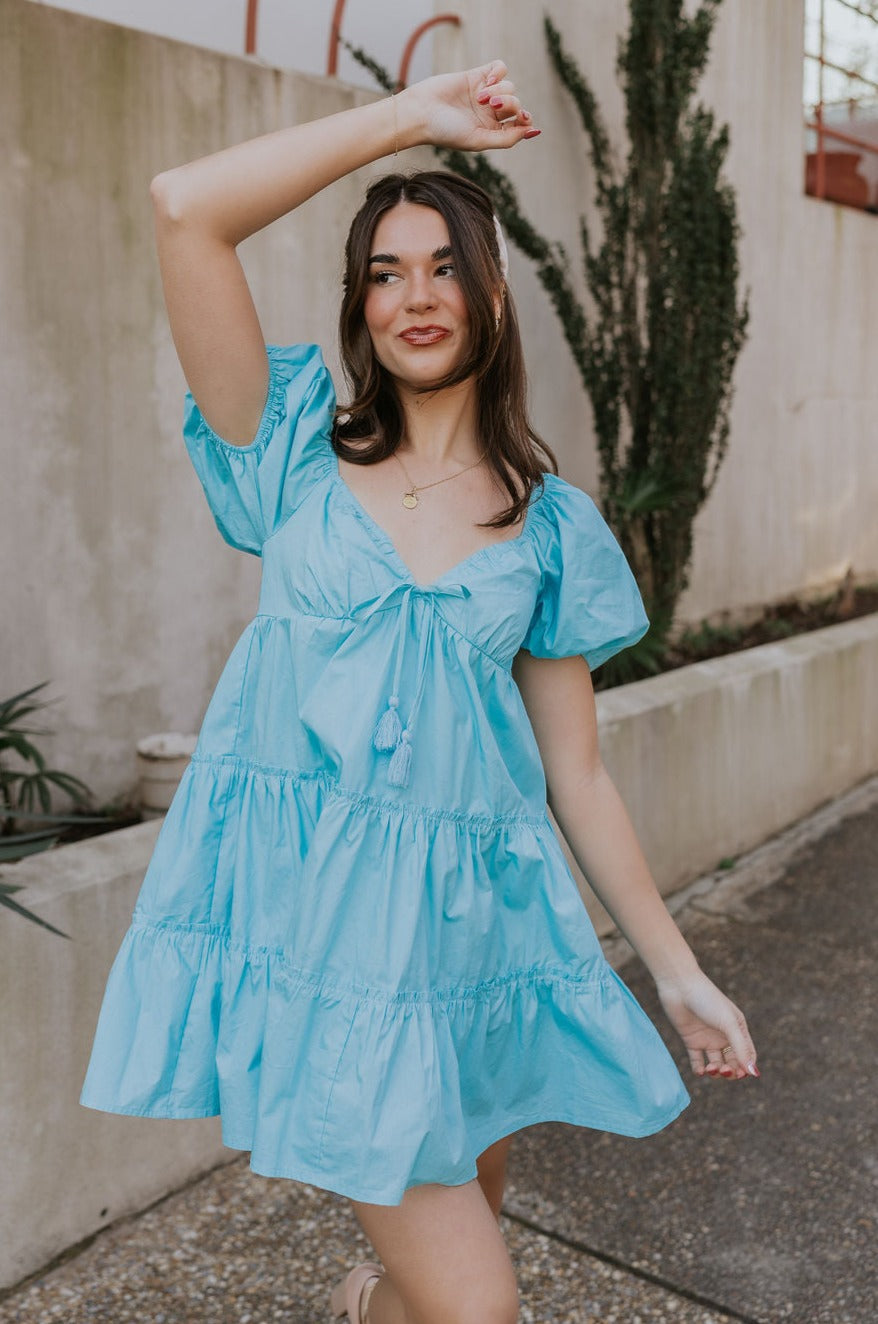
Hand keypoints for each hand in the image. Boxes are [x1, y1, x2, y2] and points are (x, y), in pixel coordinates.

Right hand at [400, 60, 539, 152]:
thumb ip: (507, 138)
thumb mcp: (479, 140)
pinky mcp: (476, 75)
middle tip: (489, 104)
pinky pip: (500, 68)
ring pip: (509, 86)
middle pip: (516, 103)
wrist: (421, 112)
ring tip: (479, 96)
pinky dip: (498, 72)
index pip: (520, 123)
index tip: (520, 117)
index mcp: (492, 131)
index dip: (525, 119)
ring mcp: (484, 93)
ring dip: (499, 90)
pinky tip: (487, 80)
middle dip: (508, 102)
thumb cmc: (446, 131)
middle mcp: (490, 113)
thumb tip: (532, 131)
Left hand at [656, 970, 758, 1080]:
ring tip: (711, 1068)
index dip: (746, 1068)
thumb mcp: (728, 1023)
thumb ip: (741, 1048)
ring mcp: (707, 1038)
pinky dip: (700, 1069)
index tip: (740, 1074)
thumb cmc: (707, 999)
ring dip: (716, 1071)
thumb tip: (754, 1073)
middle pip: (732, 1062)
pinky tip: (700, 1070)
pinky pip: (697, 1061)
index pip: (747, 1055)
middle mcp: (723, 1035)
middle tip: (724, 1071)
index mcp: (737, 1028)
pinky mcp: (691, 1040)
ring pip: (716, 1064)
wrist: (679, 985)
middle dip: (731, 1072)